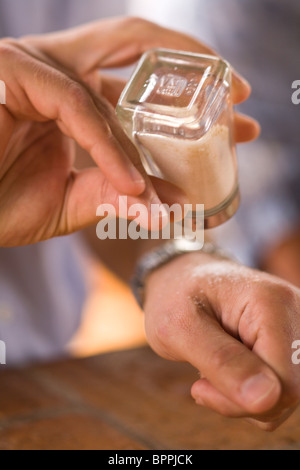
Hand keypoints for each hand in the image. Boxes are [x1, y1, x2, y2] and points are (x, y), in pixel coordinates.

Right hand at [0, 17, 258, 245]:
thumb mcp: (71, 202)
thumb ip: (116, 195)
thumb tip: (169, 207)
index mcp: (71, 95)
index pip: (139, 80)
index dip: (188, 95)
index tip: (233, 123)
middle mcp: (56, 69)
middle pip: (137, 46)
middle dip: (194, 68)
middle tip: (240, 102)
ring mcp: (34, 64)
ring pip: (113, 76)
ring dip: (163, 113)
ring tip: (214, 142)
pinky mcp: (12, 72)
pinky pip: (76, 106)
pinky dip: (108, 146)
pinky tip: (134, 183)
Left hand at [144, 252, 299, 429]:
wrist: (183, 280)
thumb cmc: (177, 296)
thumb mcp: (181, 327)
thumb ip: (221, 360)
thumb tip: (266, 398)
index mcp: (273, 303)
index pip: (284, 383)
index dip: (241, 400)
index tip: (199, 386)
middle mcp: (297, 313)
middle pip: (290, 391)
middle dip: (241, 399)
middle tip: (203, 378)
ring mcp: (298, 328)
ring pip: (286, 396)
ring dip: (243, 395)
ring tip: (215, 365)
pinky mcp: (293, 343)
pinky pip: (281, 389)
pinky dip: (251, 391)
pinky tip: (230, 367)